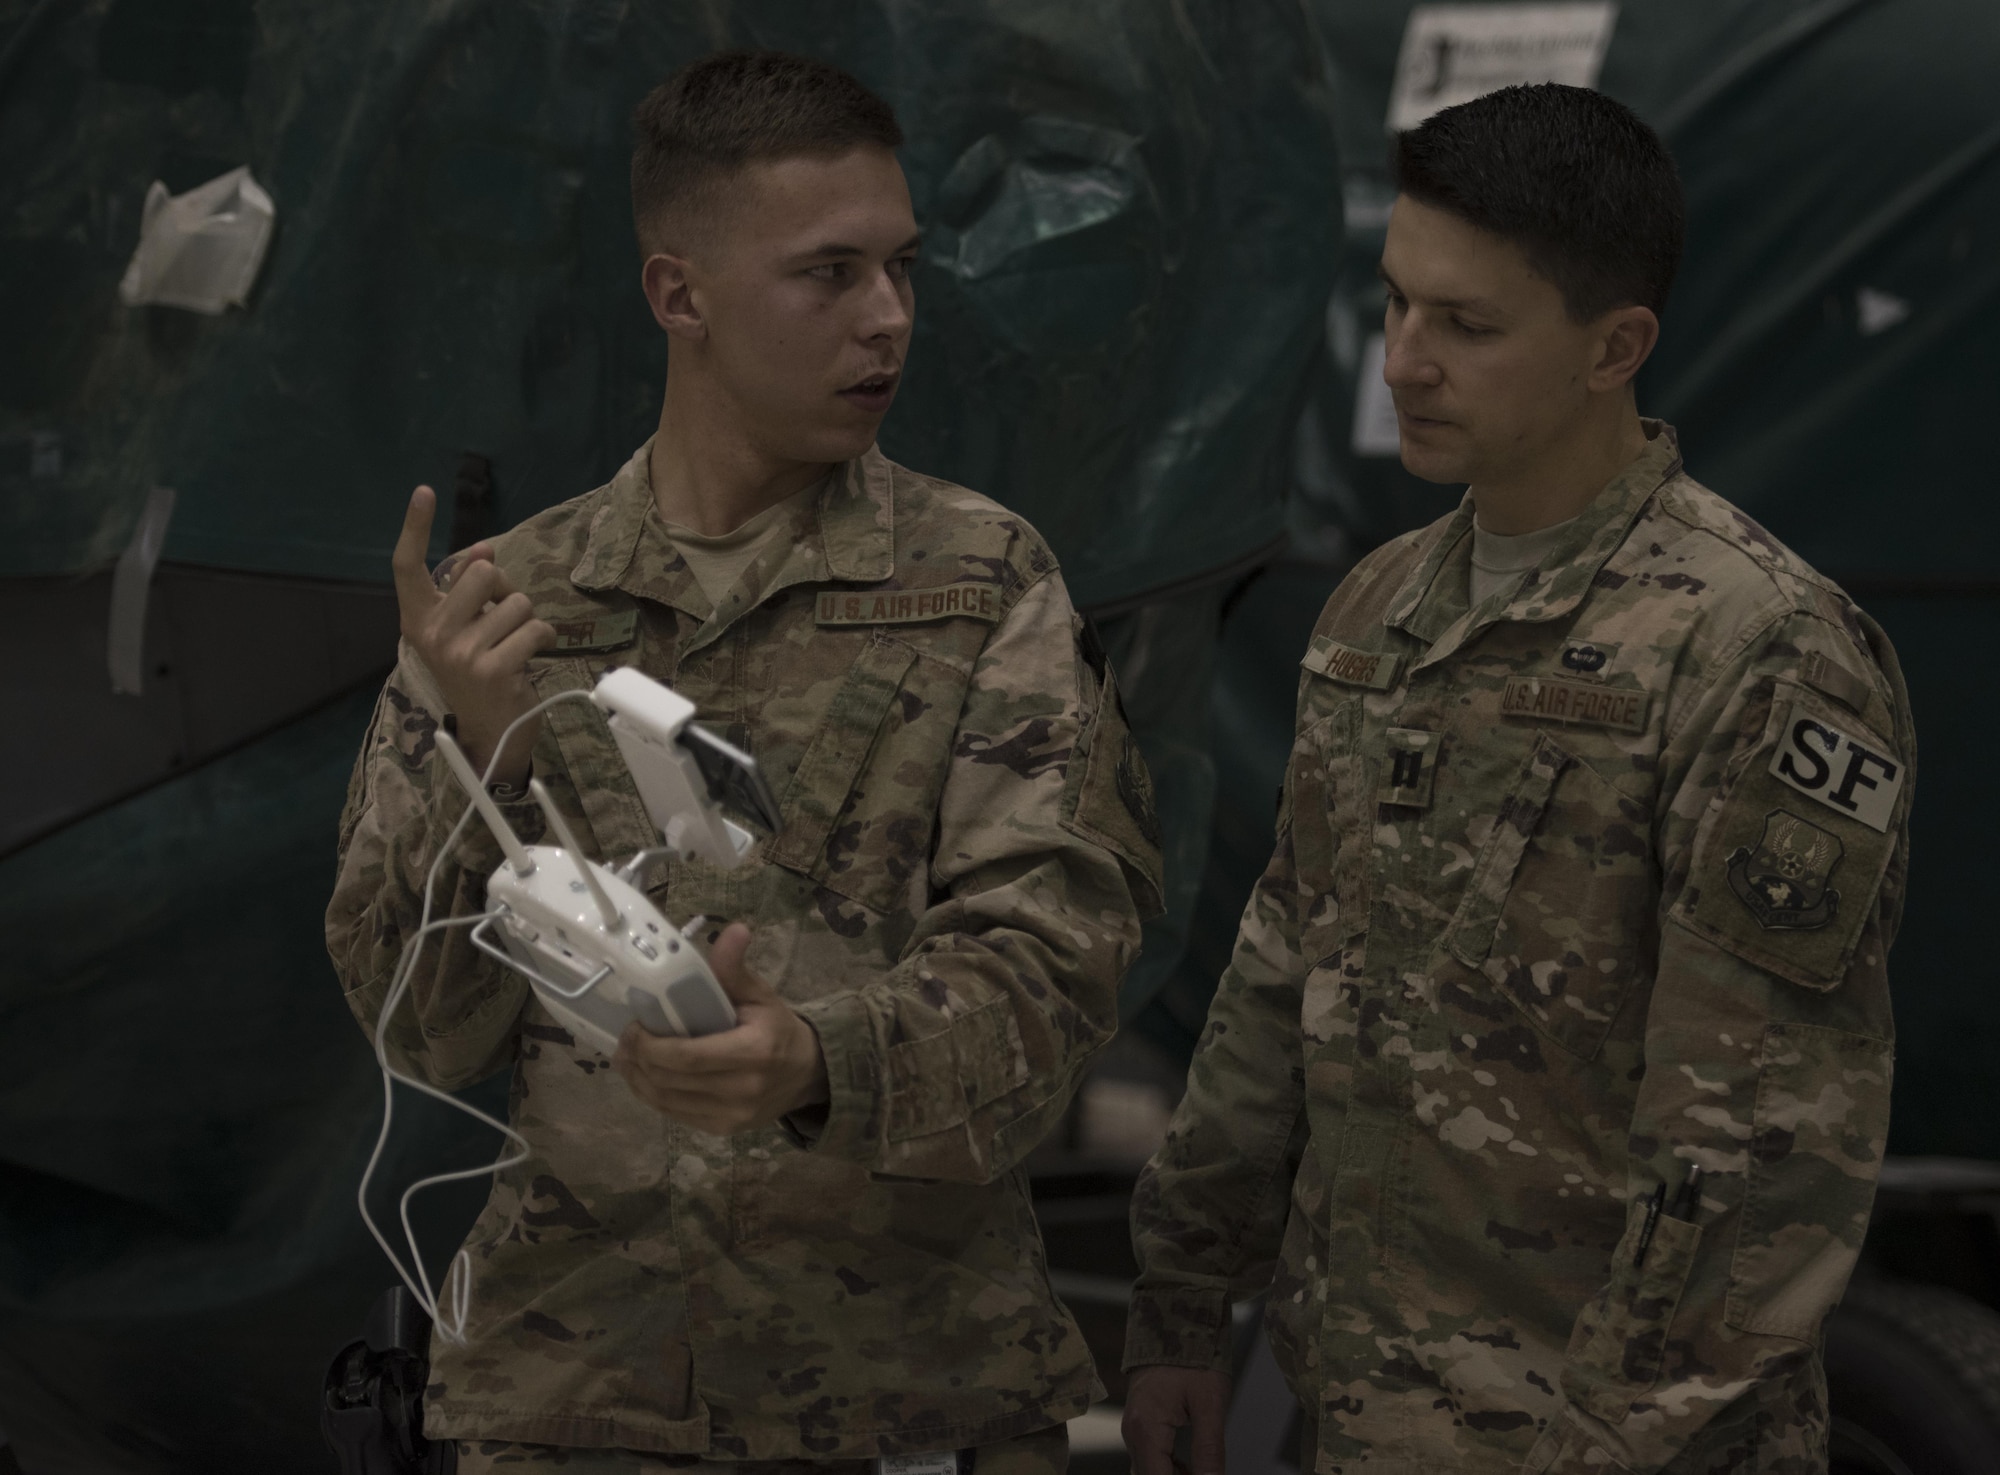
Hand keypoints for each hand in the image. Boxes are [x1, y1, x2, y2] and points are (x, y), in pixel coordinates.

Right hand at [391, 486, 554, 785]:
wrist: (489, 734)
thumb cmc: (480, 673)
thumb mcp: (464, 630)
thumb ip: (469, 591)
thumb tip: (485, 548)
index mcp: (418, 621)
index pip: (407, 566)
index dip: (414, 527)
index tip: (423, 491)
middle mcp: (432, 634)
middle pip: (483, 573)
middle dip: (505, 589)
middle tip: (502, 622)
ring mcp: (460, 652)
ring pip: (516, 601)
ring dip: (526, 619)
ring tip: (513, 646)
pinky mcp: (492, 668)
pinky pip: (535, 627)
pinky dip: (544, 637)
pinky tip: (530, 657)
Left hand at [611, 924, 829, 1133]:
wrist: (805, 1074)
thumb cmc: (777, 1028)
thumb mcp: (761, 995)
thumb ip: (736, 969)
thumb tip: (733, 929)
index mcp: (754, 1051)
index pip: (688, 1057)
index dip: (651, 1046)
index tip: (633, 1027)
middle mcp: (742, 1089)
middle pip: (671, 1080)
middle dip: (638, 1060)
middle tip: (624, 1040)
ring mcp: (731, 1115)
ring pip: (666, 1101)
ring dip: (638, 1079)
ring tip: (626, 1058)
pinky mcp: (721, 1130)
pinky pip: (674, 1114)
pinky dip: (653, 1095)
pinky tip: (644, 1077)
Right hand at [1123, 1365, 1230, 1474]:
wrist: (1173, 1321)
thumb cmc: (1193, 1357)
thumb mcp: (1209, 1403)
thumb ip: (1209, 1449)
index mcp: (1146, 1430)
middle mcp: (1133, 1433)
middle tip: (1207, 1472)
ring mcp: (1134, 1428)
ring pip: (1148, 1471)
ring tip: (1203, 1471)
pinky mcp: (1141, 1423)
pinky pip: (1149, 1458)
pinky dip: (1168, 1468)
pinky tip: (1192, 1467)